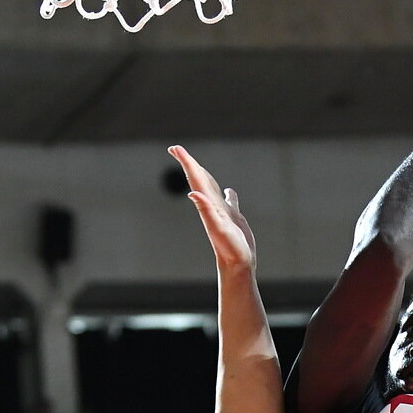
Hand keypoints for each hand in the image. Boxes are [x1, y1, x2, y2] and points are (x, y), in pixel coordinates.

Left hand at [169, 147, 255, 271]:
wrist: (237, 265)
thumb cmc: (229, 249)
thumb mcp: (218, 228)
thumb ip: (206, 210)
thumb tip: (193, 193)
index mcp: (208, 204)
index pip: (195, 178)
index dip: (186, 162)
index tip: (174, 148)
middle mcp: (212, 205)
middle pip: (198, 179)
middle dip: (188, 164)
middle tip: (176, 149)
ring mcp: (222, 212)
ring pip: (210, 188)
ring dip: (203, 175)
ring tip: (195, 165)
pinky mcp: (233, 219)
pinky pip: (229, 202)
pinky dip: (228, 194)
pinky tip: (228, 191)